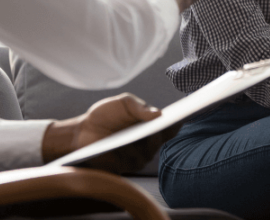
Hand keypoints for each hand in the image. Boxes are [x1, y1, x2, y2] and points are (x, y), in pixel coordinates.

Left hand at [42, 93, 181, 173]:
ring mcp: (137, 156)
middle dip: (169, 129)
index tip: (189, 111)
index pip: (170, 125)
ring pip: (150, 150)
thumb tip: (159, 114)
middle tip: (174, 119)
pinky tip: (130, 142)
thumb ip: (139, 107)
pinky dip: (134, 151)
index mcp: (150, 126)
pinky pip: (135, 160)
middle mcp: (147, 143)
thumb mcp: (123, 103)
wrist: (80, 131)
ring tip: (151, 130)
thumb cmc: (104, 115)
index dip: (180, 119)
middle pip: (163, 138)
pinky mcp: (125, 167)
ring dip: (151, 141)